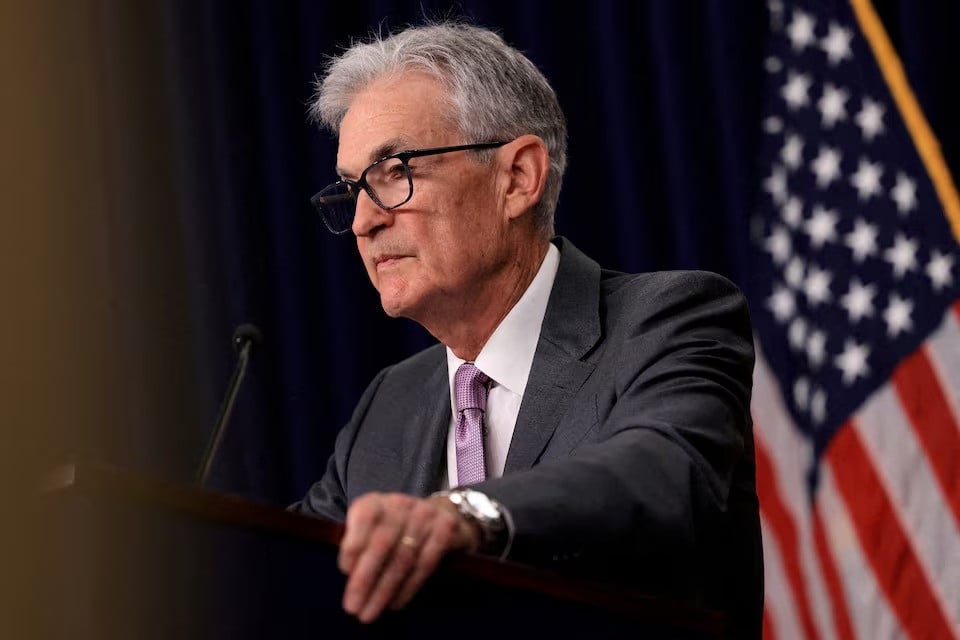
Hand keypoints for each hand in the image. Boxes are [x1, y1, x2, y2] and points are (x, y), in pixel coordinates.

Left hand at [338, 492, 480, 622]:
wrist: (442, 513)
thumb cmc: (396, 527)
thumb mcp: (373, 527)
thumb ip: (360, 544)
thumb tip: (349, 575)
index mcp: (376, 501)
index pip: (363, 517)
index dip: (353, 545)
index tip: (345, 572)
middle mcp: (401, 504)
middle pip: (382, 543)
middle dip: (365, 578)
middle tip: (353, 607)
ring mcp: (426, 515)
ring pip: (403, 558)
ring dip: (384, 590)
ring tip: (370, 612)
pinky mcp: (446, 529)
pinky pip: (425, 564)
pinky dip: (408, 587)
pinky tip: (395, 604)